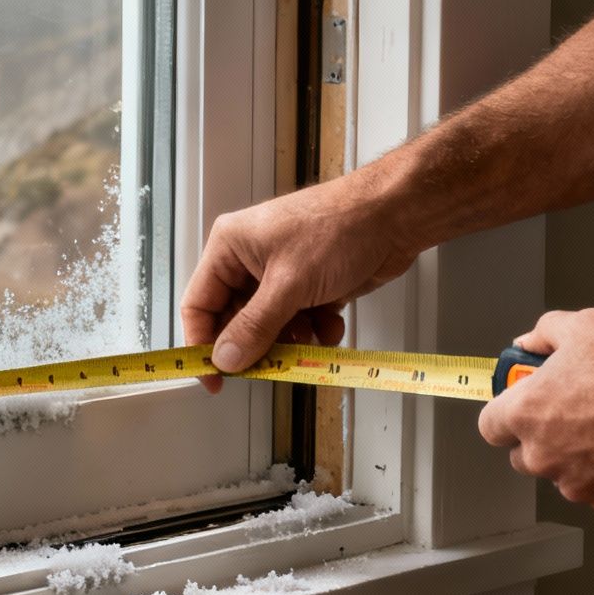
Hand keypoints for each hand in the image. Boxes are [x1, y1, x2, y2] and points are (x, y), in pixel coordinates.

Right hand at [179, 173, 419, 389]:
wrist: (394, 217)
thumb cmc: (340, 226)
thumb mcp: (289, 284)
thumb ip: (255, 327)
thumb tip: (227, 358)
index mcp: (230, 247)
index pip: (199, 304)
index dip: (202, 344)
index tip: (214, 376)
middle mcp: (250, 260)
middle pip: (235, 320)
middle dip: (255, 344)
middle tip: (268, 367)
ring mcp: (280, 274)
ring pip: (269, 326)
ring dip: (289, 340)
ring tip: (308, 340)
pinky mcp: (308, 285)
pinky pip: (298, 322)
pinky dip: (314, 331)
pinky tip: (330, 325)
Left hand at [477, 308, 593, 517]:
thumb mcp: (584, 327)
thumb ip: (544, 335)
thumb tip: (529, 342)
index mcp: (527, 414)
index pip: (491, 427)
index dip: (508, 416)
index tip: (525, 407)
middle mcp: (545, 457)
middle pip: (526, 458)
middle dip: (544, 440)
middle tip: (579, 416)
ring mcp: (580, 486)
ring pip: (569, 478)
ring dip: (584, 461)